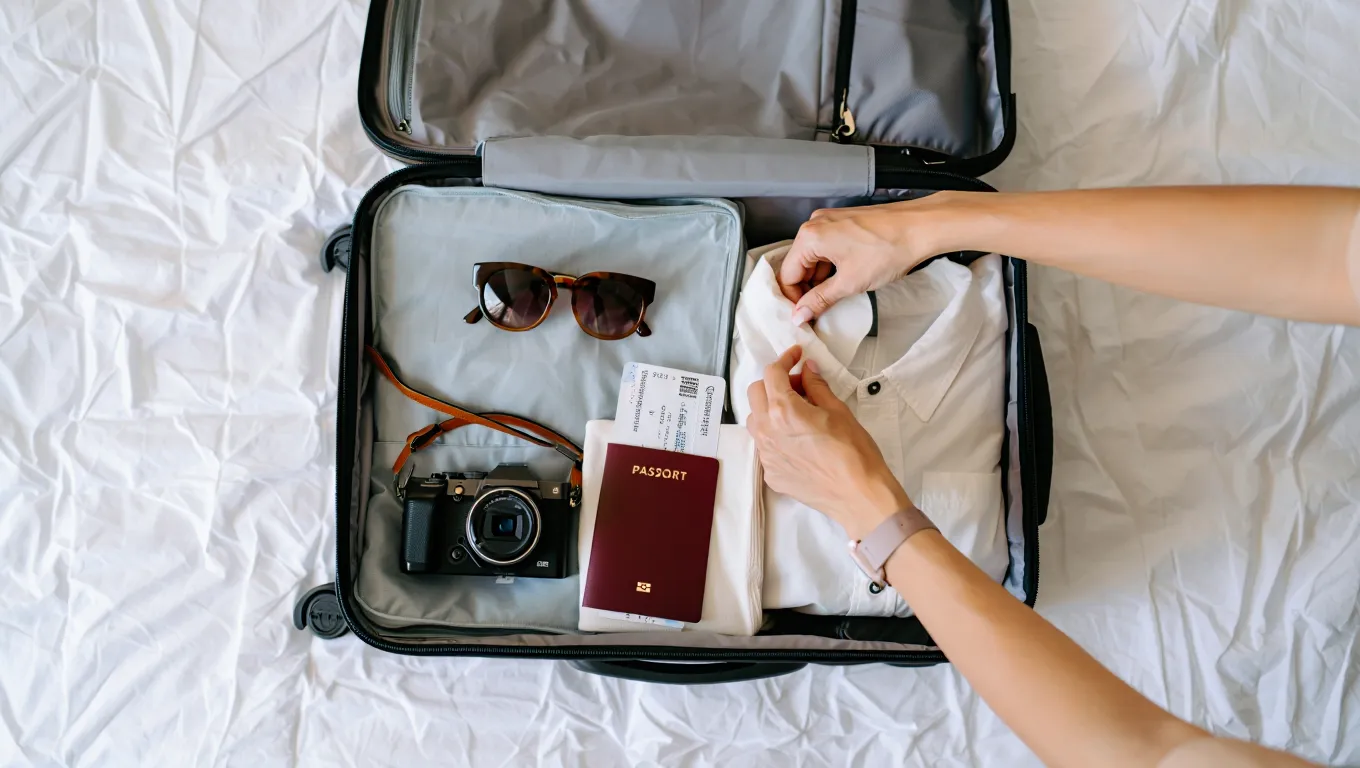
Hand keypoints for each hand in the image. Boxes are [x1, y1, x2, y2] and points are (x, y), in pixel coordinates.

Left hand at [746, 345, 911, 539]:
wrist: (858, 495)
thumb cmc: (854, 452)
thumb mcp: (838, 411)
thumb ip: (816, 387)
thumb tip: (807, 370)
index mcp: (783, 410)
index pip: (772, 373)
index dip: (785, 359)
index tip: (796, 356)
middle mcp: (766, 431)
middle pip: (756, 393)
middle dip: (774, 383)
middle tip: (799, 385)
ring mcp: (766, 455)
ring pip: (754, 420)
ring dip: (769, 409)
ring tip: (796, 413)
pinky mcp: (771, 473)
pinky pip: (764, 446)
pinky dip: (775, 436)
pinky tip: (798, 441)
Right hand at [780, 195, 958, 321]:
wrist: (922, 227)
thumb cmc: (889, 249)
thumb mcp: (850, 282)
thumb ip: (820, 300)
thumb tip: (800, 315)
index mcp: (809, 236)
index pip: (788, 274)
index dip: (794, 299)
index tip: (804, 316)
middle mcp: (815, 224)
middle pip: (799, 264)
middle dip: (807, 289)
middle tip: (818, 312)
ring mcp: (830, 221)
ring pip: (814, 257)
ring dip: (820, 279)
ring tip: (833, 299)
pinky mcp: (845, 222)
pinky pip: (828, 247)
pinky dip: (831, 266)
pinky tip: (843, 280)